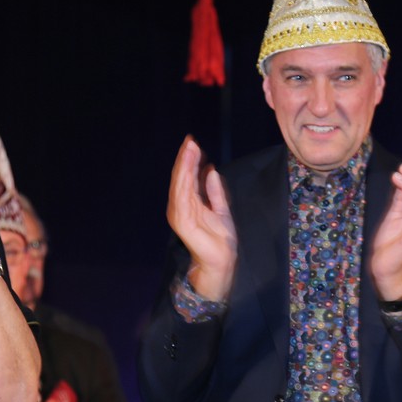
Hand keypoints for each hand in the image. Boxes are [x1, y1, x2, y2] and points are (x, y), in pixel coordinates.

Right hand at [166, 137, 236, 300]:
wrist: (221, 260)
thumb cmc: (220, 238)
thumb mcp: (221, 208)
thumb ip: (214, 190)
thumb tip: (211, 169)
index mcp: (189, 203)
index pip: (188, 178)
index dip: (190, 160)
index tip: (194, 143)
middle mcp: (181, 206)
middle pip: (181, 178)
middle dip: (185, 159)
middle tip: (190, 141)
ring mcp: (179, 213)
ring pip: (180, 184)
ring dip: (183, 166)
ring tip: (188, 149)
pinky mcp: (182, 220)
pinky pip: (182, 196)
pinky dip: (184, 180)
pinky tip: (187, 167)